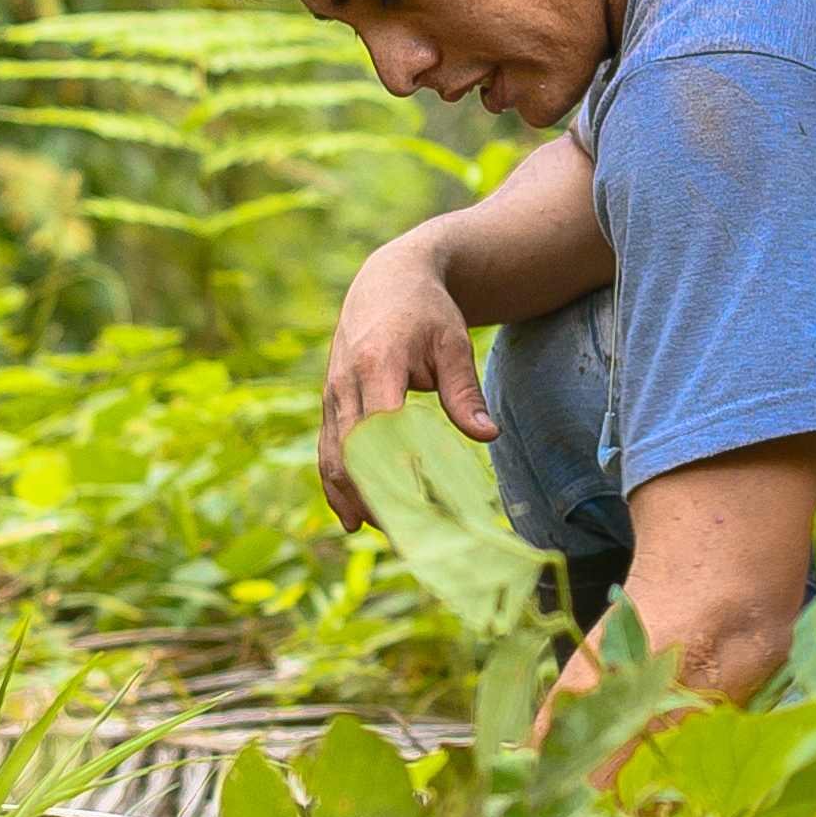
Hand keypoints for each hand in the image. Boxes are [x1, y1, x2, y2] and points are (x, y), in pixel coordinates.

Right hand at [313, 230, 489, 526]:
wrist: (385, 281)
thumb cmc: (427, 313)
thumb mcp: (453, 344)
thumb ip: (464, 391)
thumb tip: (488, 436)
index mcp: (378, 363)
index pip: (379, 427)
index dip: (390, 467)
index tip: (412, 504)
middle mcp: (346, 382)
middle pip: (352, 452)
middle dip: (373, 496)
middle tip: (405, 536)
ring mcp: (332, 393)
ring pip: (333, 457)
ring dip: (352, 498)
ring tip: (382, 533)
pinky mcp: (330, 403)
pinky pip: (328, 451)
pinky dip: (337, 486)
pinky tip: (353, 519)